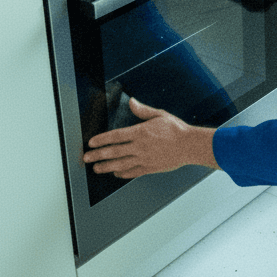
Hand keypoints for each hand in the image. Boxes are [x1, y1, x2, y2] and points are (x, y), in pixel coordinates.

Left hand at [82, 98, 216, 179]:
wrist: (190, 146)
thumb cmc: (177, 130)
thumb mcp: (160, 115)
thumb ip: (143, 111)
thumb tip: (132, 102)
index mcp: (140, 132)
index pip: (115, 136)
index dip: (101, 140)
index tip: (92, 143)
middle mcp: (140, 147)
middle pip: (113, 152)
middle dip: (97, 155)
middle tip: (87, 157)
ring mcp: (144, 159)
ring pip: (120, 164)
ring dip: (106, 166)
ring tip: (96, 168)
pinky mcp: (150, 168)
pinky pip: (132, 172)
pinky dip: (122, 173)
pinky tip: (115, 173)